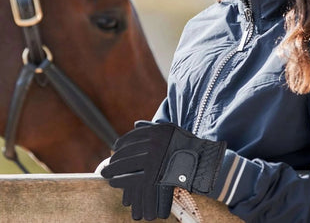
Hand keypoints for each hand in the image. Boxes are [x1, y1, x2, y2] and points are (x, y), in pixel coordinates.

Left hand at [101, 122, 225, 220]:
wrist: (204, 164)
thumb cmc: (188, 148)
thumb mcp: (171, 131)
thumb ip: (153, 128)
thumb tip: (136, 124)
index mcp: (157, 131)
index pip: (133, 137)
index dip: (122, 144)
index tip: (115, 149)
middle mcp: (154, 143)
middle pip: (127, 152)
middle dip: (114, 161)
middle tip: (106, 168)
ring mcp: (154, 158)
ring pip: (127, 166)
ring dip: (114, 172)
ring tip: (107, 177)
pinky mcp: (155, 174)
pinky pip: (133, 179)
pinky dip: (121, 181)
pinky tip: (115, 183)